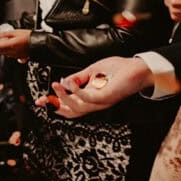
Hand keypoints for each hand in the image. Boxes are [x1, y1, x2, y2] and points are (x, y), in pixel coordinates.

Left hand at [0, 29, 30, 59]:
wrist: (39, 43)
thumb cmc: (29, 37)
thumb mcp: (16, 32)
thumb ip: (5, 34)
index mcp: (10, 45)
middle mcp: (12, 52)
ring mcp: (15, 55)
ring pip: (4, 53)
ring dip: (2, 48)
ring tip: (7, 41)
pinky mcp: (18, 57)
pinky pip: (10, 55)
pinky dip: (8, 51)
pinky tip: (12, 45)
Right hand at [38, 56, 152, 117]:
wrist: (140, 68)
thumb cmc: (121, 69)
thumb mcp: (93, 70)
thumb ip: (78, 76)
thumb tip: (64, 81)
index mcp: (91, 97)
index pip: (70, 105)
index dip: (54, 104)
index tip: (40, 101)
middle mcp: (95, 102)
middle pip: (71, 112)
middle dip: (54, 106)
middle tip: (43, 99)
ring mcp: (101, 102)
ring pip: (76, 107)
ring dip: (63, 97)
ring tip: (56, 84)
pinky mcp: (106, 98)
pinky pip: (86, 98)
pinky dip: (74, 90)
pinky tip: (69, 81)